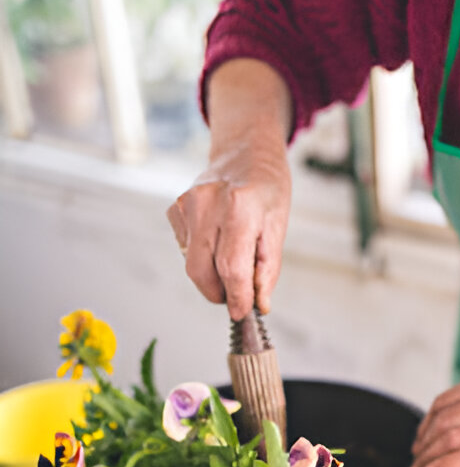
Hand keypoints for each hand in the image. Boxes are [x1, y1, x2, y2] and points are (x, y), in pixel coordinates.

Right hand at [167, 142, 290, 321]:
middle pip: (203, 271)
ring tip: (232, 255)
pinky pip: (185, 249)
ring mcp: (186, 205)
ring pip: (192, 263)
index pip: (231, 269)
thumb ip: (267, 270)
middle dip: (219, 292)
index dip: (237, 297)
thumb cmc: (267, 191)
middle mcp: (206, 204)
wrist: (246, 154)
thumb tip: (258, 304)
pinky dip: (202, 256)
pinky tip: (217, 238)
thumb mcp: (278, 228)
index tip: (242, 312)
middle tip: (237, 294)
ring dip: (212, 274)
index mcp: (239, 208)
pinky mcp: (175, 209)